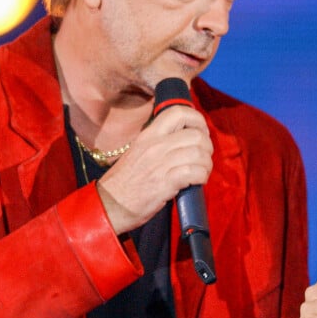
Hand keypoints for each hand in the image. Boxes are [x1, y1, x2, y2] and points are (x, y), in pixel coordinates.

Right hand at [96, 105, 212, 234]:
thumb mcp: (139, 151)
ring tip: (202, 172)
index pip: (179, 112)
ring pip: (200, 154)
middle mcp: (155, 145)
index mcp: (149, 135)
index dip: (197, 120)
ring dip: (207, 164)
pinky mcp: (166, 183)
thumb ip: (160, 142)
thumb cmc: (126, 181)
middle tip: (204, 158)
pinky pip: (196, 172)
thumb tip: (186, 138)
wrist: (109, 204)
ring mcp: (161, 163)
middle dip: (207, 147)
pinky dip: (202, 177)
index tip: (201, 132)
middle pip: (196, 135)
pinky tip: (197, 182)